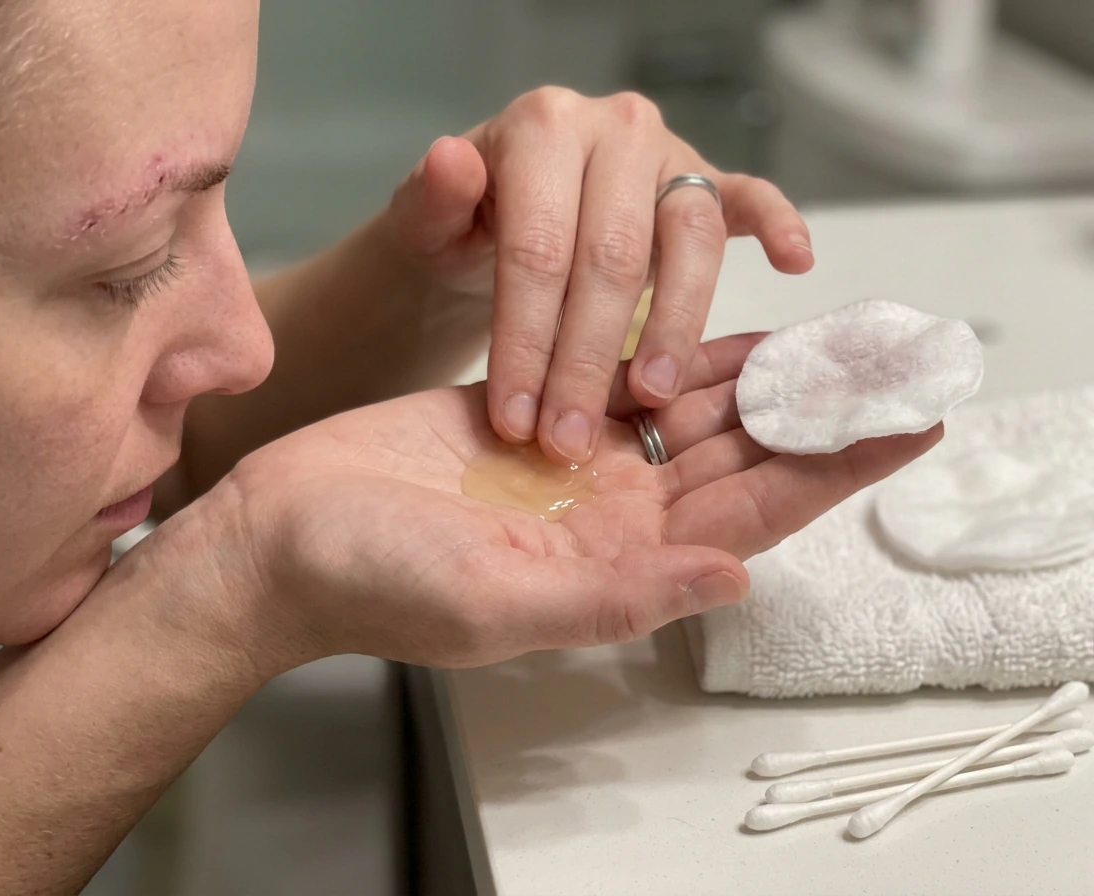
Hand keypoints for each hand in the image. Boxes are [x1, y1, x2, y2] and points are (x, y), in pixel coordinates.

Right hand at [195, 334, 938, 673]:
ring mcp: (575, 460)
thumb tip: (736, 572)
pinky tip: (728, 324)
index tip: (907, 429)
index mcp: (616, 564)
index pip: (754, 512)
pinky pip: (628, 376)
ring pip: (693, 411)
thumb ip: (618, 597)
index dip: (834, 472)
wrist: (285, 533)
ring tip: (831, 336)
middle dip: (817, 413)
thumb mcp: (498, 605)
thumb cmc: (374, 584)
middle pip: (742, 454)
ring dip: (762, 376)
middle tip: (890, 361)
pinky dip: (681, 350)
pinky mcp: (534, 409)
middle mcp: (610, 512)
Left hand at [385, 87, 811, 466]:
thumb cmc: (465, 225)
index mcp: (541, 129)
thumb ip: (431, 202)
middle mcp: (613, 130)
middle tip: (572, 443)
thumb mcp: (428, 222)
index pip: (538, 248)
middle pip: (613, 256)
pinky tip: (795, 262)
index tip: (516, 422)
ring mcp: (667, 155)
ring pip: (687, 240)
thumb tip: (449, 160)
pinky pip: (749, 197)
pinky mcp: (708, 180)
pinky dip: (777, 224)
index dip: (527, 340)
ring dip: (676, 327)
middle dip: (589, 361)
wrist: (497, 206)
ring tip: (654, 400)